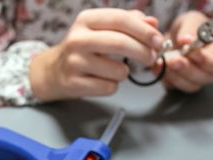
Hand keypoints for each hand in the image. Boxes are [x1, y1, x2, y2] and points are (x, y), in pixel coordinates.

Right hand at [29, 8, 162, 101]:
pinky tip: (102, 80)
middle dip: (143, 52)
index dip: (145, 30)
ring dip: (124, 72)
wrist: (53, 71)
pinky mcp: (74, 84)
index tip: (159, 40)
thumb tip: (153, 22)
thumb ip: (129, 22)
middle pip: (121, 44)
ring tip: (115, 70)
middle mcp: (77, 39)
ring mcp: (74, 62)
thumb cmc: (85, 48)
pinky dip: (112, 86)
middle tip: (151, 58)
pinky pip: (109, 88)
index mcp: (86, 20)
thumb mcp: (102, 28)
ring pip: (119, 70)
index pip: (121, 19)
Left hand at [160, 11, 212, 92]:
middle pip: (205, 77)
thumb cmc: (193, 27)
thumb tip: (184, 40)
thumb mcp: (193, 19)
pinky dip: (164, 77)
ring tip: (161, 62)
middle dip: (187, 69)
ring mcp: (198, 80)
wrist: (177, 35)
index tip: (194, 52)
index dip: (210, 61)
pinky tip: (156, 66)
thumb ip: (190, 28)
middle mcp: (212, 70)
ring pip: (189, 85)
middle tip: (172, 59)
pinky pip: (174, 87)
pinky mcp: (181, 83)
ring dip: (174, 75)